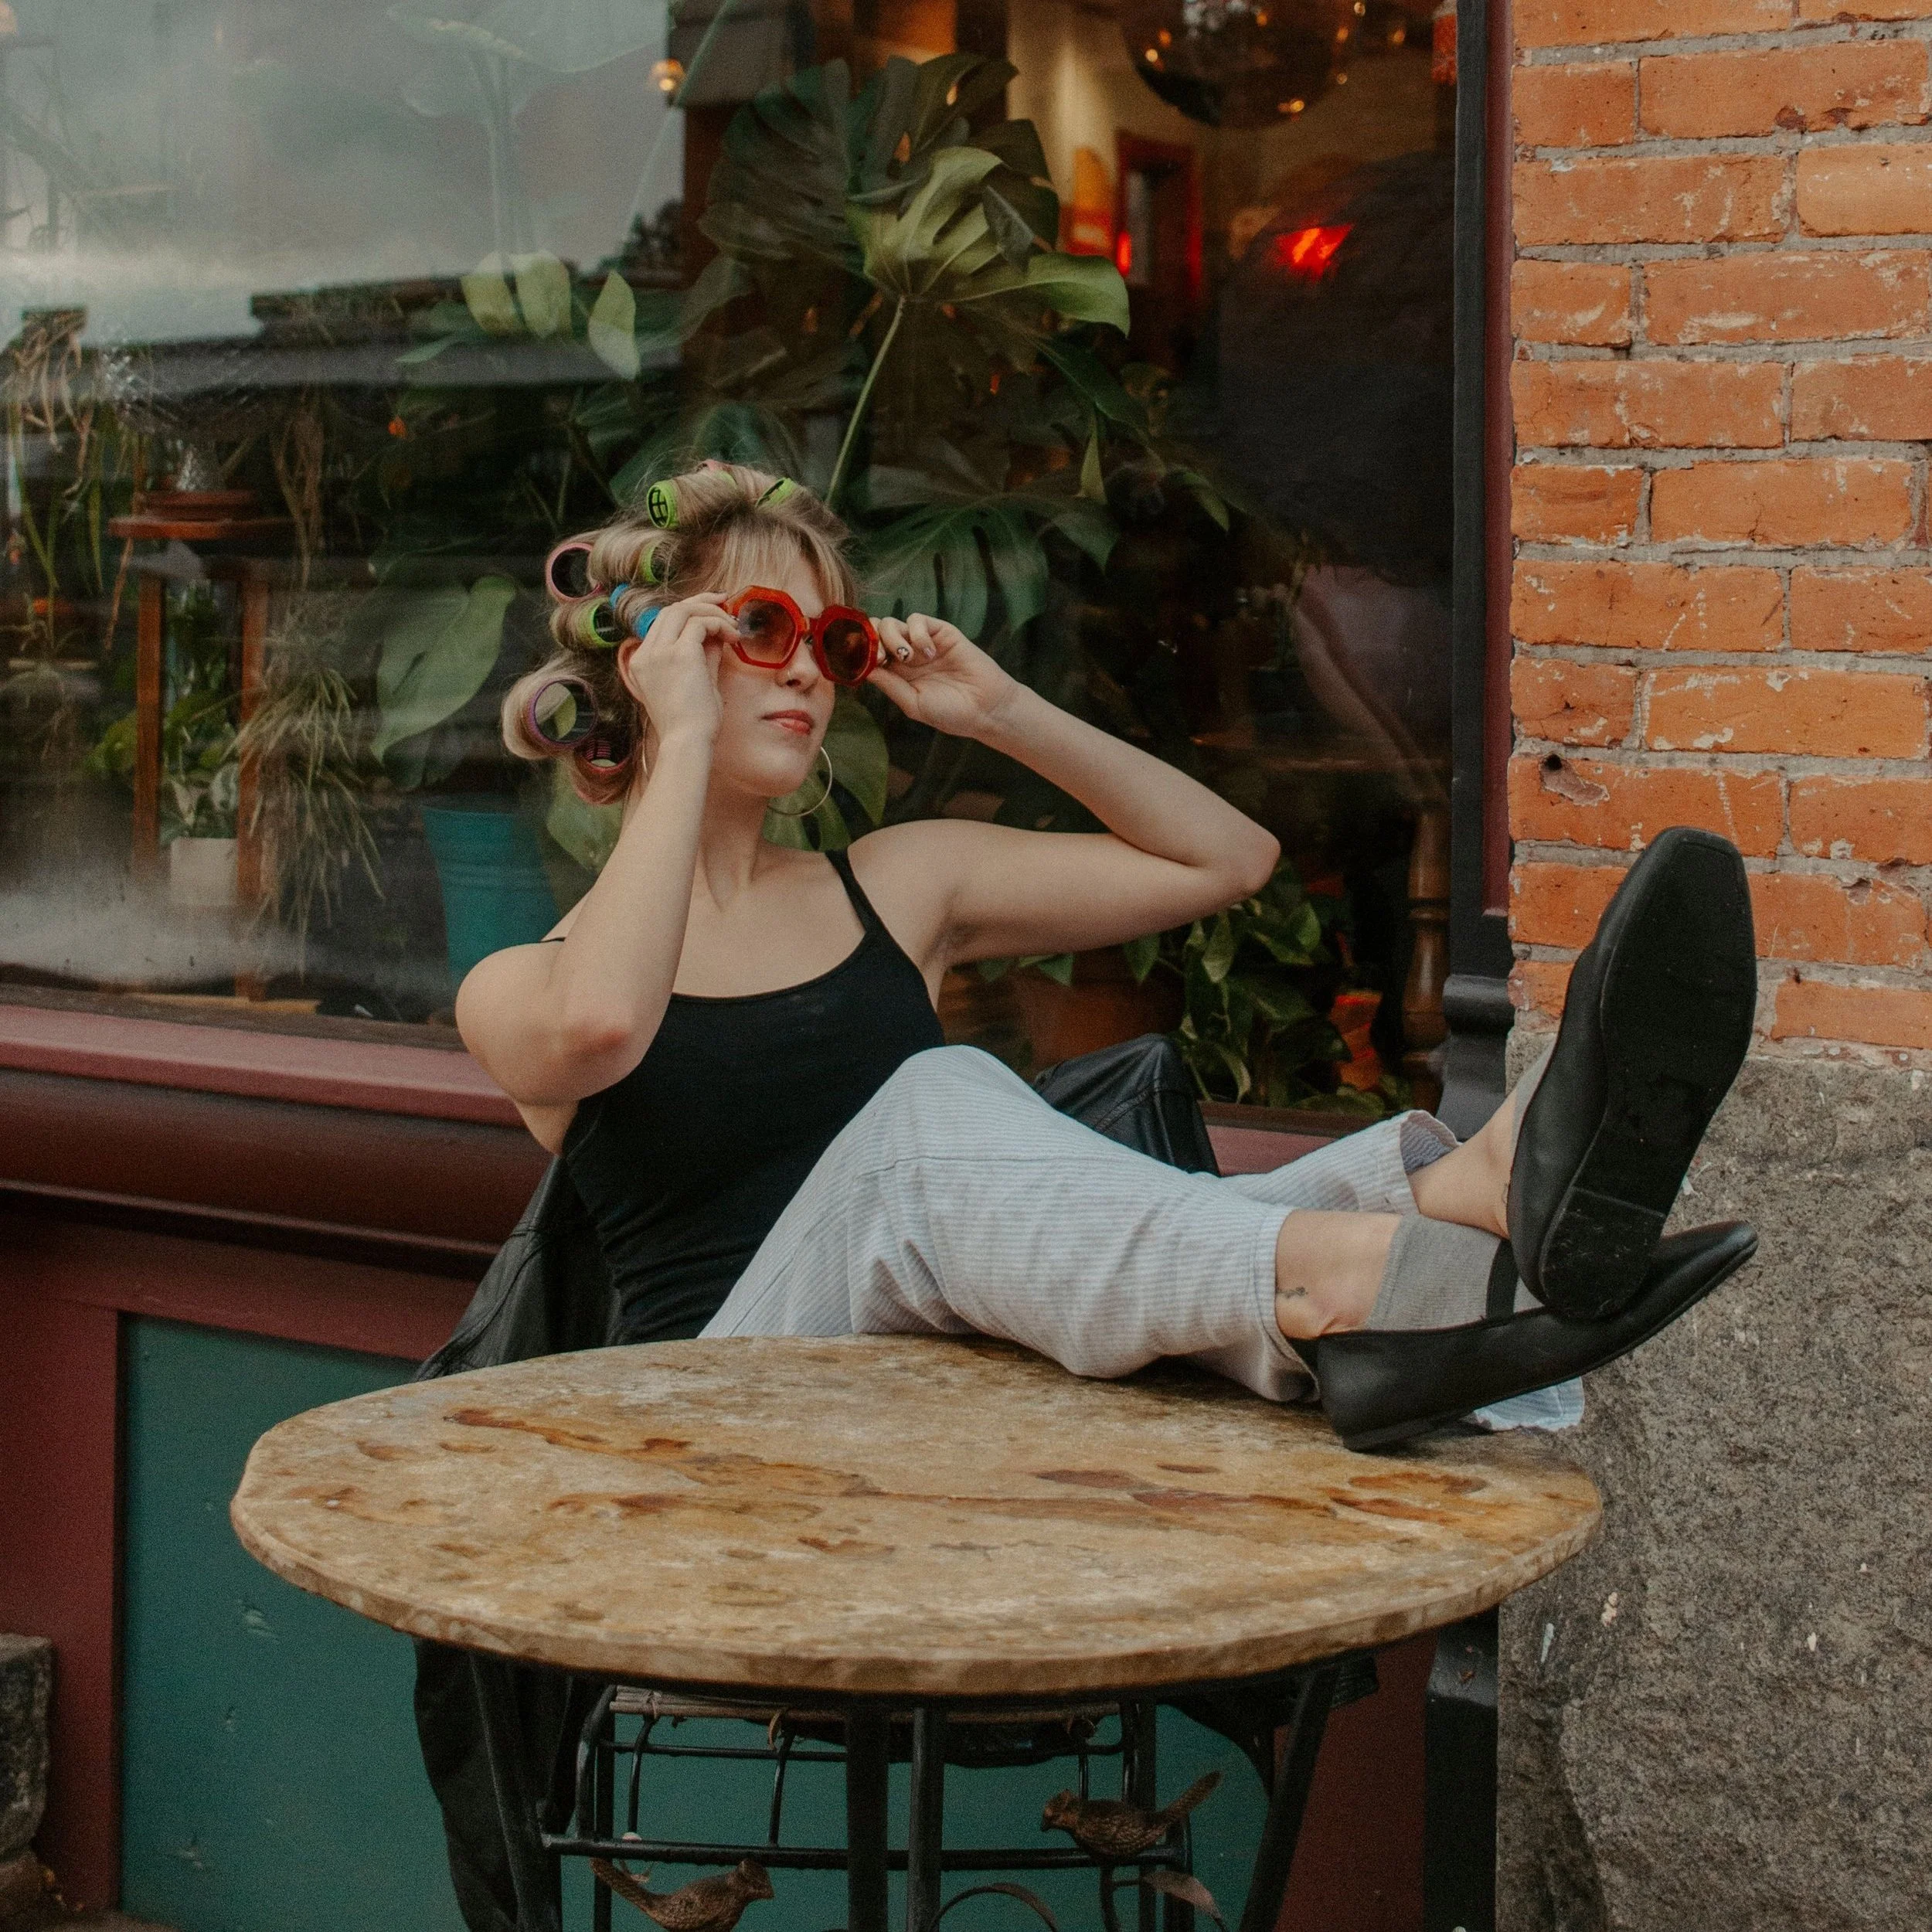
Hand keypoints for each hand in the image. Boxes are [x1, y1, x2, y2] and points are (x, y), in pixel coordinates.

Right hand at [617, 594, 732, 748]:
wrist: (688, 742)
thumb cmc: (693, 723)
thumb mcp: (695, 682)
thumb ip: (702, 655)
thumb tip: (716, 632)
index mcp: (642, 663)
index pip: (663, 624)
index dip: (689, 612)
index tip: (713, 612)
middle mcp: (645, 655)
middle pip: (671, 610)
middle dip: (700, 602)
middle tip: (725, 603)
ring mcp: (658, 653)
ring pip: (683, 610)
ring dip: (712, 612)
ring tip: (733, 626)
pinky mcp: (678, 654)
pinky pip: (700, 624)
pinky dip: (719, 624)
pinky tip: (733, 638)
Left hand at [869, 613, 1021, 739]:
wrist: (985, 708)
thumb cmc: (951, 713)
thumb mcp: (913, 704)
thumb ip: (889, 685)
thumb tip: (864, 668)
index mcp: (897, 675)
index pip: (869, 654)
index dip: (861, 652)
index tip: (864, 661)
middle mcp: (906, 656)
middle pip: (876, 633)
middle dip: (873, 640)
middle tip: (883, 657)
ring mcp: (923, 643)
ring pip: (892, 623)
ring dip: (893, 636)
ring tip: (908, 657)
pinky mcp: (941, 632)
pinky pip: (918, 620)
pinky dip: (917, 633)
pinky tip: (929, 652)